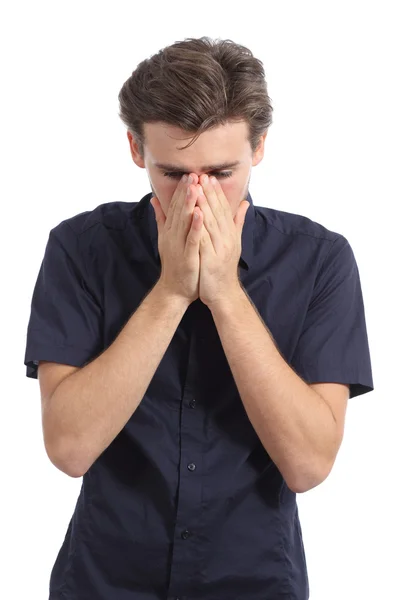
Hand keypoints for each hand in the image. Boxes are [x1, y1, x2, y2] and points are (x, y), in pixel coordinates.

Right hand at [150, 174, 203, 305]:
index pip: (175, 206)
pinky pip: (190, 239)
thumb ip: (161, 218)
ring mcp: (178, 245)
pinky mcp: (186, 256)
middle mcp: (171, 235)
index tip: (189, 174)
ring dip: (188, 203)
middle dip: (185, 191)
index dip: (181, 190)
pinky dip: (194, 227)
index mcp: (169, 230)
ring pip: (183, 221)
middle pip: (178, 210)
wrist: (174, 289)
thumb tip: (154, 200)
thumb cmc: (174, 263)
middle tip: (193, 173)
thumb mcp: (166, 238)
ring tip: (195, 187)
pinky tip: (199, 214)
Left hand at [195, 175, 249, 307]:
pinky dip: (199, 227)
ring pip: (211, 223)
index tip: (209, 177)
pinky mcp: (211, 259)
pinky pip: (204, 240)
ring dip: (204, 205)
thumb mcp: (233, 242)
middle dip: (209, 193)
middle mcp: (227, 239)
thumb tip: (244, 203)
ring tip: (197, 189)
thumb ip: (237, 222)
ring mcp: (220, 249)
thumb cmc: (224, 267)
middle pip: (218, 212)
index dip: (216, 193)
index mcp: (230, 233)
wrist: (223, 292)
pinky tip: (193, 216)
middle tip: (202, 175)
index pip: (223, 209)